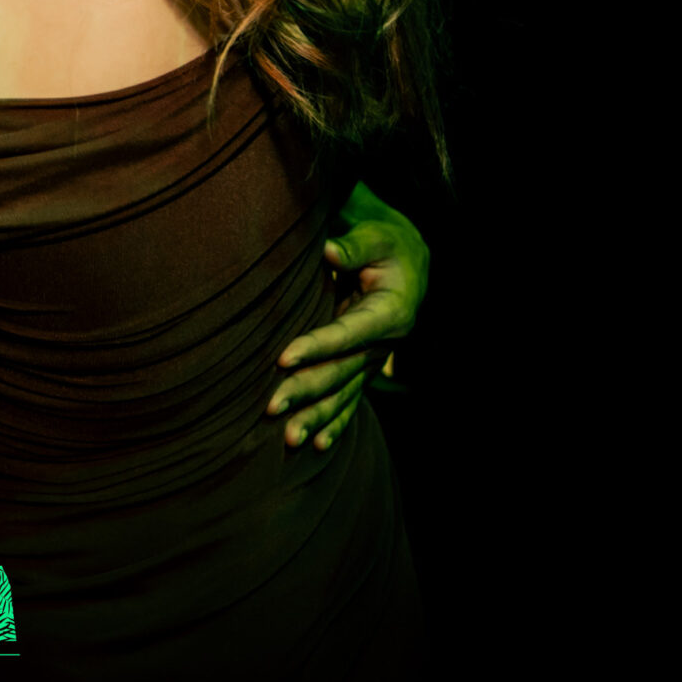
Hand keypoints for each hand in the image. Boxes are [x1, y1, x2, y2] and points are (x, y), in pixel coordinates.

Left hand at [265, 181, 428, 450]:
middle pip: (341, 373)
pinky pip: (351, 400)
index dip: (317, 346)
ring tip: (288, 439)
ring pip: (343, 394)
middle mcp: (384, 344)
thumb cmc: (386, 242)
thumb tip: (330, 250)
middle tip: (271, 407)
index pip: (347, 333)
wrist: (410, 261)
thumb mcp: (377, 235)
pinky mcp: (365, 367)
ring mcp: (375, 360)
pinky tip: (317, 446)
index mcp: (389, 312)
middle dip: (306, 391)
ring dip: (316, 416)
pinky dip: (335, 423)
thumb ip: (355, 244)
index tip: (283, 358)